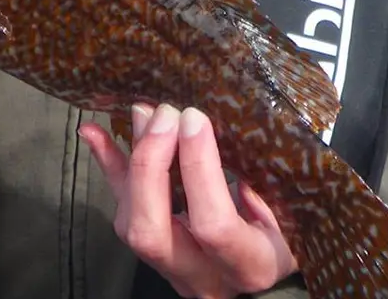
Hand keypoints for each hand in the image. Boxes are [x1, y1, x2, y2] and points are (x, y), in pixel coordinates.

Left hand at [79, 103, 296, 298]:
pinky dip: (109, 167)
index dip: (198, 169)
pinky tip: (94, 133)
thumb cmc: (292, 232)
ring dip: (130, 159)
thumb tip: (212, 128)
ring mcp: (172, 269)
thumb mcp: (292, 209)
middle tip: (165, 114)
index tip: (196, 119)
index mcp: (250, 265)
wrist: (272, 269)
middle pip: (151, 231)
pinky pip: (122, 211)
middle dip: (150, 165)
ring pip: (130, 223)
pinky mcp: (153, 253)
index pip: (212, 224)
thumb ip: (261, 179)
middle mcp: (203, 278)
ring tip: (142, 110)